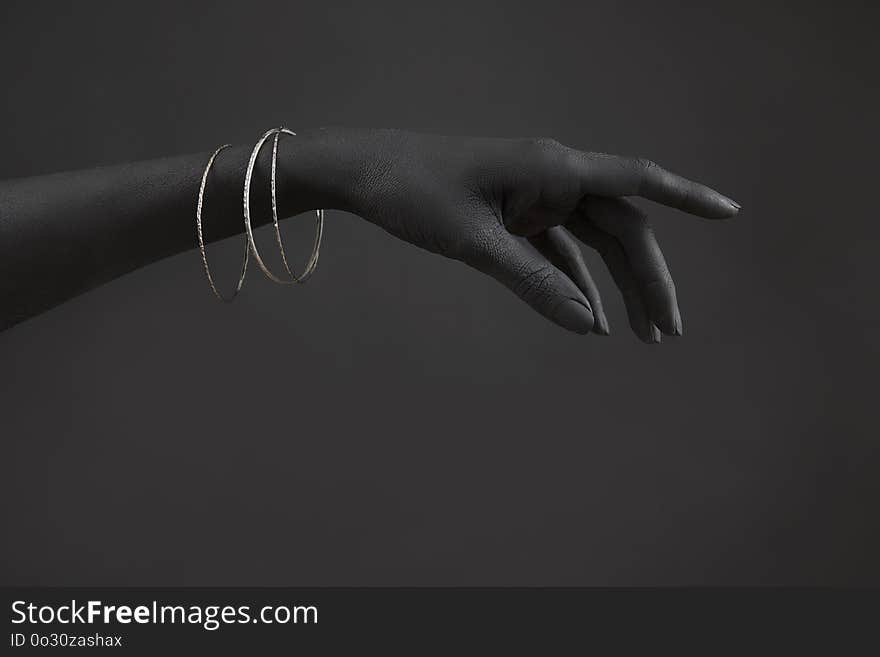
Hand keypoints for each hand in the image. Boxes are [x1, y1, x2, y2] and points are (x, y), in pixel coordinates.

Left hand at [331, 129, 739, 340]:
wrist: (366, 175)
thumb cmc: (415, 193)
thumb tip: (586, 325)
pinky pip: (560, 251)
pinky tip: (588, 320)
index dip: (687, 198)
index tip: (730, 214)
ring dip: (617, 287)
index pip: (636, 181)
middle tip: (666, 333)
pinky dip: (576, 284)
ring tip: (637, 336)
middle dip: (648, 280)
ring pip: (595, 243)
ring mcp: (536, 197)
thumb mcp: (475, 243)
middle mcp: (554, 177)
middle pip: (622, 228)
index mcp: (553, 167)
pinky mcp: (517, 215)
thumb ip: (532, 282)